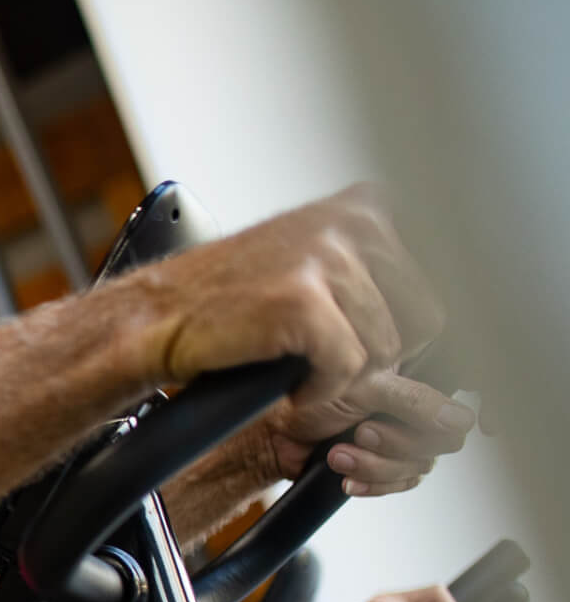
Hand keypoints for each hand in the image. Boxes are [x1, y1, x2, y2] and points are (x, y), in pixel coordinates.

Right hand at [129, 183, 450, 419]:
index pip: (437, 289)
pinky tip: (285, 384)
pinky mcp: (303, 302)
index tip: (367, 356)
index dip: (406, 339)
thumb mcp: (316, 261)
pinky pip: (345, 371)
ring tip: (298, 373)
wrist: (153, 319)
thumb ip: (379, 272)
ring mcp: (329, 258)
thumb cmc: (229, 303)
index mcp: (369, 206)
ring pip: (384, 353)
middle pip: (424, 323)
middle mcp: (356, 222)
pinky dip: (316, 394)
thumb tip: (448, 317)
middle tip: (327, 370)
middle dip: (377, 360)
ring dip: (341, 380)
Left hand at [263, 368, 475, 495]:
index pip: (467, 394)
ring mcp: (401, 438)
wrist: (272, 434)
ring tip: (339, 455)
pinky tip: (347, 479)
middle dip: (397, 445)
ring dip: (376, 466)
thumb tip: (460, 420)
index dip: (486, 409)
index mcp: (415, 379)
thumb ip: (414, 401)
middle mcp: (414, 409)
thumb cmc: (308, 398)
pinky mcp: (384, 464)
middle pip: (442, 440)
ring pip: (419, 465)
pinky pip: (399, 483)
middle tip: (361, 434)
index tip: (492, 426)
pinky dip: (372, 484)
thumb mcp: (363, 389)